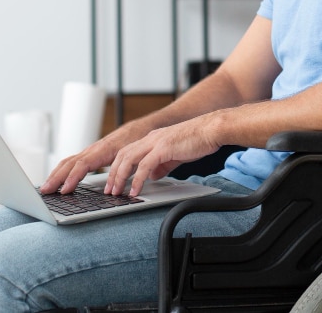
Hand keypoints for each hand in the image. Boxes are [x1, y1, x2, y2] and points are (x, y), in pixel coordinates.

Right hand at [39, 122, 144, 194]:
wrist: (139, 129)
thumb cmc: (135, 141)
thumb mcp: (132, 156)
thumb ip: (123, 170)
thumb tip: (114, 188)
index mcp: (102, 150)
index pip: (82, 165)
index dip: (72, 178)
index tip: (64, 190)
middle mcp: (92, 150)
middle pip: (69, 164)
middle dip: (55, 178)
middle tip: (44, 191)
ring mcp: (89, 152)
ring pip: (68, 162)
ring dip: (55, 175)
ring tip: (45, 188)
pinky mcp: (90, 155)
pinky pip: (72, 162)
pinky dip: (62, 171)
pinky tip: (57, 180)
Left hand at [104, 117, 220, 196]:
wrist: (211, 130)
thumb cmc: (198, 140)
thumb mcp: (176, 155)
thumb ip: (163, 165)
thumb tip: (153, 176)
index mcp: (153, 139)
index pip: (127, 152)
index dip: (117, 167)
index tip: (113, 182)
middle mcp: (151, 138)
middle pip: (122, 155)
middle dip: (113, 174)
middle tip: (109, 190)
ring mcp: (156, 142)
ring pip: (129, 159)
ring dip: (120, 177)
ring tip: (117, 192)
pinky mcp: (164, 148)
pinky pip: (145, 166)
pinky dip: (137, 179)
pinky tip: (136, 190)